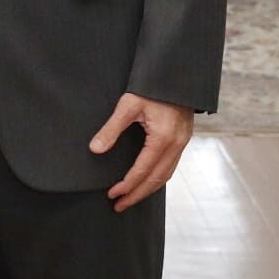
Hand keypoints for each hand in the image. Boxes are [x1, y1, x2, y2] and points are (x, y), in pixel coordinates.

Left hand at [89, 93, 193, 212]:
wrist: (176, 73)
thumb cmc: (151, 86)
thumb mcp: (128, 104)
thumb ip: (111, 128)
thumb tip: (95, 150)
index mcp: (163, 138)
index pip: (143, 170)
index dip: (127, 185)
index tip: (112, 195)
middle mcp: (176, 144)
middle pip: (156, 179)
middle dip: (136, 195)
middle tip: (118, 205)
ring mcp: (183, 142)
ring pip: (166, 175)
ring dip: (148, 189)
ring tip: (130, 198)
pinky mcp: (183, 138)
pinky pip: (171, 165)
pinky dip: (158, 178)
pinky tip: (146, 181)